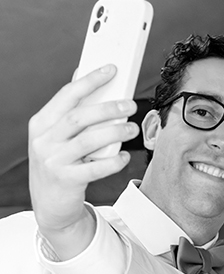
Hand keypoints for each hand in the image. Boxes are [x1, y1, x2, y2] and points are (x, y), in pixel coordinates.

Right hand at [28, 66, 139, 258]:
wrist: (50, 204)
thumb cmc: (60, 164)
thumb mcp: (57, 137)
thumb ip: (69, 112)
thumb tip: (83, 76)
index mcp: (41, 123)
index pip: (67, 95)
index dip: (90, 80)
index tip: (111, 69)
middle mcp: (44, 139)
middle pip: (79, 116)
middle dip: (108, 108)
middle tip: (130, 105)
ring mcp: (53, 160)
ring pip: (88, 141)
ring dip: (114, 133)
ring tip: (132, 130)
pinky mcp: (66, 179)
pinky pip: (95, 168)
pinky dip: (112, 161)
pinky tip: (124, 157)